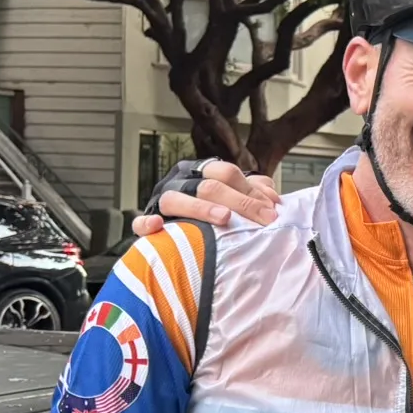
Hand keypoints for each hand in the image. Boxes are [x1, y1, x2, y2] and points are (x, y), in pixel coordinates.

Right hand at [131, 159, 278, 236]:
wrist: (182, 242)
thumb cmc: (214, 217)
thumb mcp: (235, 201)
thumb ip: (254, 194)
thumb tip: (273, 199)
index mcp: (201, 171)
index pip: (226, 173)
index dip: (250, 190)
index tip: (271, 212)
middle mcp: (180, 182)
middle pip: (208, 185)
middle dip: (239, 201)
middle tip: (262, 219)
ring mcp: (160, 201)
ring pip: (175, 198)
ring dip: (201, 207)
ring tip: (224, 218)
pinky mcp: (143, 223)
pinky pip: (140, 222)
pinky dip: (146, 223)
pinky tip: (158, 226)